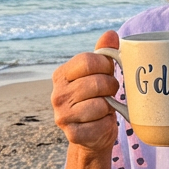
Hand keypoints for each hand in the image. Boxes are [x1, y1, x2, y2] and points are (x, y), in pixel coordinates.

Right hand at [51, 30, 120, 152]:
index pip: (88, 61)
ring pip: (100, 105)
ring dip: (109, 106)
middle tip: (110, 92)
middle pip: (96, 83)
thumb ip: (104, 54)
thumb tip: (111, 34)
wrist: (93, 135)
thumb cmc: (98, 99)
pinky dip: (106, 124)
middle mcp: (57, 94)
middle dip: (111, 87)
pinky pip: (100, 124)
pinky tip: (100, 123)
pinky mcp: (73, 134)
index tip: (109, 71)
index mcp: (61, 75)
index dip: (106, 65)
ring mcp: (62, 116)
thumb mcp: (100, 75)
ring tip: (105, 107)